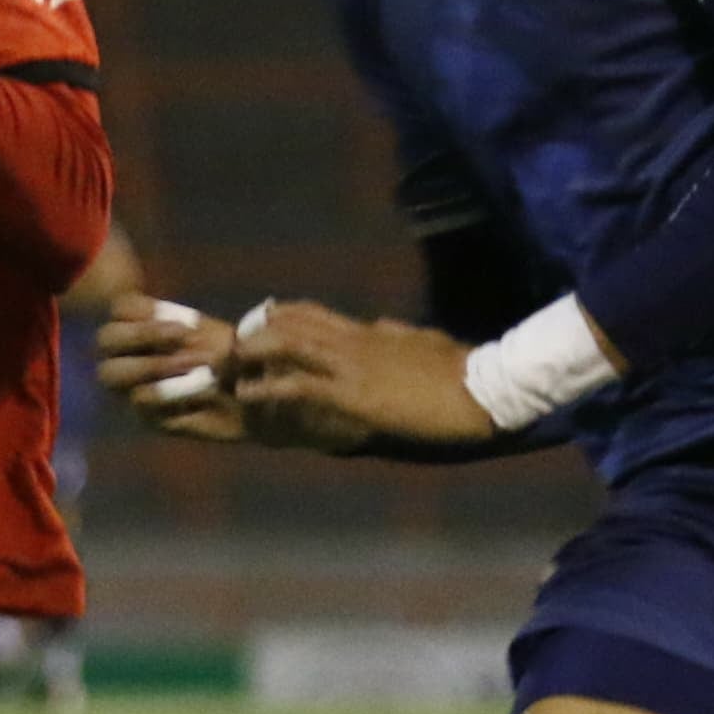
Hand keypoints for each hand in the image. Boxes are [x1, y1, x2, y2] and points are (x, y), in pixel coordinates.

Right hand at [94, 294, 241, 441]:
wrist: (256, 400)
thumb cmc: (237, 359)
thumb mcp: (222, 336)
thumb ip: (194, 328)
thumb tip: (185, 333)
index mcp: (146, 326)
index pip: (121, 309)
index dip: (146, 312)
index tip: (186, 324)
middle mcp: (130, 355)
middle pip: (105, 339)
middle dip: (142, 335)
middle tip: (181, 337)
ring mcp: (134, 387)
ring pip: (111, 374)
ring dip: (153, 364)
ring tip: (192, 364)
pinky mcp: (145, 416)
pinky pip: (141, 401)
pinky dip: (174, 391)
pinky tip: (202, 391)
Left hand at [231, 299, 493, 452]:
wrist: (485, 388)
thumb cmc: (463, 370)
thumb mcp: (424, 342)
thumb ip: (398, 334)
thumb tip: (382, 328)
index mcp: (368, 331)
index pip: (308, 313)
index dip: (273, 321)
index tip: (254, 333)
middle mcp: (353, 340)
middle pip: (287, 322)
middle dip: (251, 337)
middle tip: (229, 357)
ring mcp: (352, 365)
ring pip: (284, 346)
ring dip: (250, 360)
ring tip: (228, 375)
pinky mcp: (355, 395)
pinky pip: (298, 387)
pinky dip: (268, 392)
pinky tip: (249, 401)